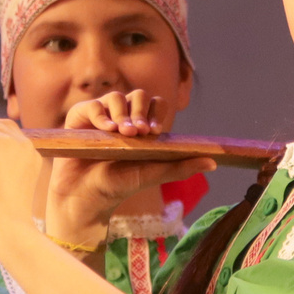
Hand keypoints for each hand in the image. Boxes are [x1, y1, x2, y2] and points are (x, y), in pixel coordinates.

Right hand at [43, 91, 216, 237]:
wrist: (85, 197)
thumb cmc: (118, 186)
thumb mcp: (152, 175)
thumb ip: (181, 167)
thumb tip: (214, 162)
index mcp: (141, 127)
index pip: (155, 105)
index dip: (156, 112)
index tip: (153, 132)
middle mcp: (122, 118)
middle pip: (138, 96)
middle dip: (141, 111)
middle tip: (139, 132)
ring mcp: (101, 117)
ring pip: (116, 97)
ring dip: (123, 113)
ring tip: (123, 133)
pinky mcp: (80, 119)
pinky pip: (92, 106)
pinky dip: (101, 114)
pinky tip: (107, 130)